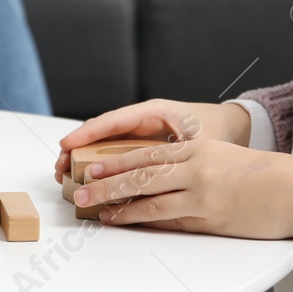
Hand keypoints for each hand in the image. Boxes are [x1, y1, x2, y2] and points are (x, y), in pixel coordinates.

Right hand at [53, 98, 251, 186]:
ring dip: (84, 158)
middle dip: (77, 148)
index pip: (112, 120)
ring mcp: (140, 133)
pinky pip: (115, 153)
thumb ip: (176, 155)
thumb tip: (156, 177)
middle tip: (59, 167)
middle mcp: (141, 120)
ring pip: (104, 144)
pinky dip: (99, 164)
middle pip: (101, 132)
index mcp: (152, 111)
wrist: (232, 126)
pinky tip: (88, 179)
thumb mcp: (198, 141)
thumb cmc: (215, 128)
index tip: (66, 144)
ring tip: (65, 176)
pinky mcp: (142, 146)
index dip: (87, 133)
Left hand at [71, 138, 292, 239]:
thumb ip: (188, 166)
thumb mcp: (220, 158)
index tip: (90, 162)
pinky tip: (124, 220)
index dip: (114, 158)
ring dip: (116, 202)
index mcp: (196, 147)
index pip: (146, 151)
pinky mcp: (207, 215)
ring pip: (147, 195)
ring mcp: (200, 191)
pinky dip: (141, 219)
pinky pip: (167, 218)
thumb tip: (152, 181)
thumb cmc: (259, 175)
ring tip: (94, 206)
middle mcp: (195, 165)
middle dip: (105, 180)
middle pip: (139, 171)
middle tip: (80, 186)